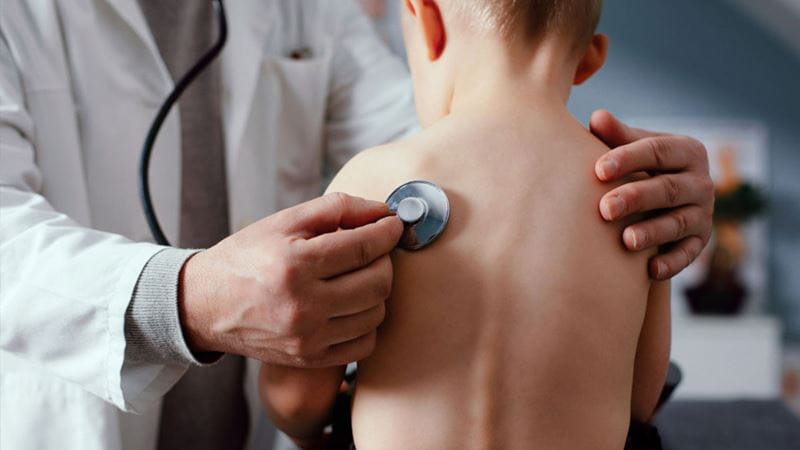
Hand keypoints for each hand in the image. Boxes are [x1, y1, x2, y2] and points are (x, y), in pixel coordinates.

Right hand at [179, 193, 402, 367]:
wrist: (206, 305)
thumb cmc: (248, 258)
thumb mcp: (284, 221)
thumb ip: (336, 209)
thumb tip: (382, 211)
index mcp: (294, 264)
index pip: (363, 247)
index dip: (387, 232)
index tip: (393, 225)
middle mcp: (303, 305)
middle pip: (378, 283)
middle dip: (385, 261)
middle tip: (373, 251)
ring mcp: (308, 337)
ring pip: (376, 313)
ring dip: (377, 291)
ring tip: (358, 277)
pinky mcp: (310, 358)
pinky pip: (364, 344)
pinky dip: (367, 323)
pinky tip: (351, 306)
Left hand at [590, 110, 714, 279]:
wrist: (657, 200)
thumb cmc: (636, 167)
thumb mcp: (629, 149)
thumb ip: (615, 136)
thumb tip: (598, 118)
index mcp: (687, 151)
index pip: (658, 151)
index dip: (629, 158)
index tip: (598, 169)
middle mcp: (701, 182)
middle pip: (668, 189)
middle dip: (636, 198)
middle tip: (604, 209)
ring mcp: (703, 214)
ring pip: (679, 223)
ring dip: (653, 232)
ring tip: (625, 241)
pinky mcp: (699, 243)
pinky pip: (688, 255)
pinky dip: (671, 263)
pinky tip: (649, 270)